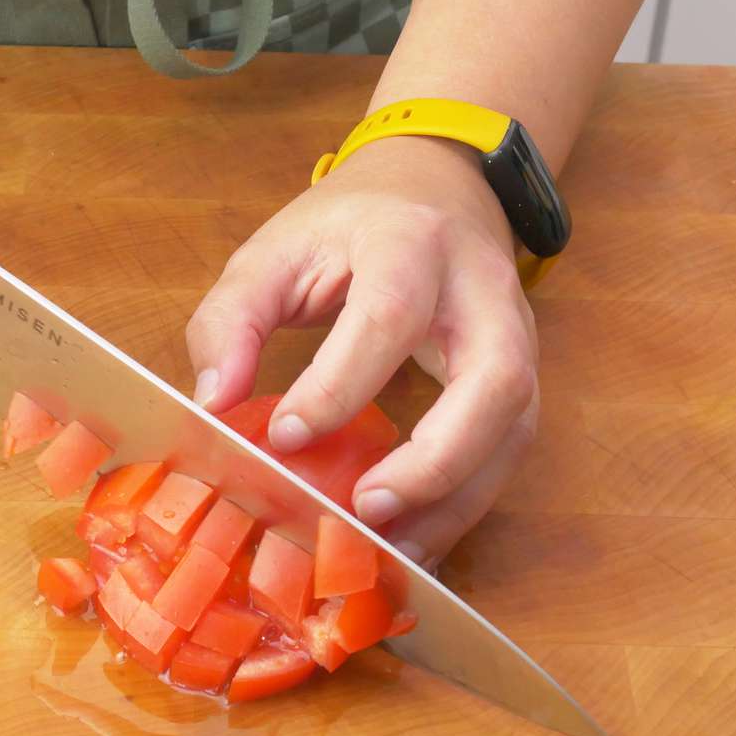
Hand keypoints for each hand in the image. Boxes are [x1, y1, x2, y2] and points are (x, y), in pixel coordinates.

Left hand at [186, 136, 539, 567]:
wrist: (435, 186)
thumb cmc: (347, 225)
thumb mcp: (274, 250)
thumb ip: (232, 319)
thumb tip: (213, 403)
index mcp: (410, 242)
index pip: (390, 315)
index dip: (341, 383)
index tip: (286, 436)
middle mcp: (481, 289)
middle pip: (495, 379)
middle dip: (436, 459)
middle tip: (366, 509)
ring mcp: (516, 333)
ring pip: (515, 426)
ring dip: (458, 498)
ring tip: (392, 550)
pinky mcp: (522, 374)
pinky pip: (509, 447)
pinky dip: (464, 503)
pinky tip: (414, 541)